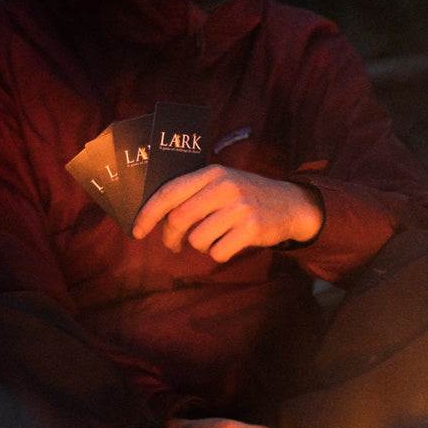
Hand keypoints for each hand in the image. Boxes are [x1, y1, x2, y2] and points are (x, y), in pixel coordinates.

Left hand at [131, 165, 322, 261]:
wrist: (290, 204)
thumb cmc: (247, 195)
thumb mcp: (223, 182)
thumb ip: (194, 192)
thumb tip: (157, 216)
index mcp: (212, 173)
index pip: (169, 192)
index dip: (148, 213)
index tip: (137, 231)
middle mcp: (224, 187)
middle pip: (178, 219)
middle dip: (170, 238)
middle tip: (173, 245)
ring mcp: (239, 207)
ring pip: (197, 239)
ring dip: (200, 246)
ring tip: (215, 237)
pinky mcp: (251, 229)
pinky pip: (218, 252)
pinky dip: (219, 253)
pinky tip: (230, 243)